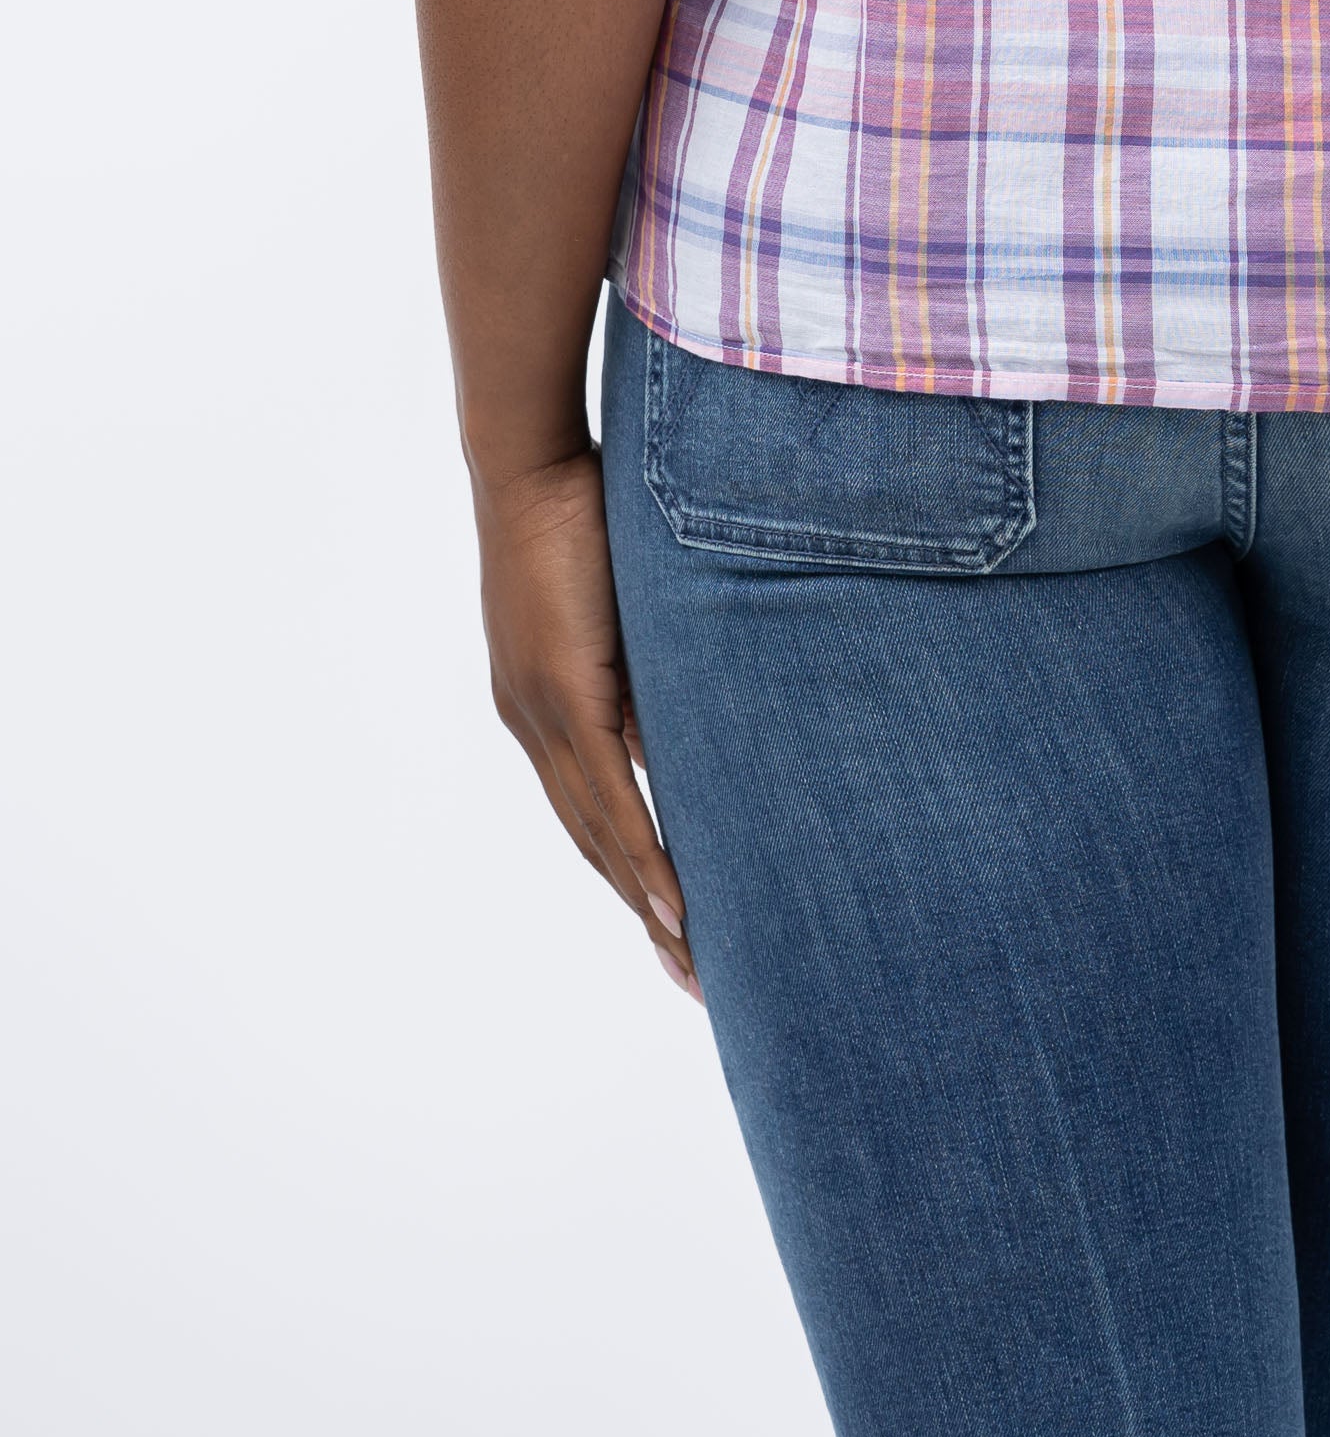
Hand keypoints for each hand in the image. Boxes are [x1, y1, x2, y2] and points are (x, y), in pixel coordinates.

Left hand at [475, 450, 695, 993]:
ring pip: (599, 837)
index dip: (629, 872)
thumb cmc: (582, 508)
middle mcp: (532, 725)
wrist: (530, 458)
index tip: (674, 926)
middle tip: (694, 978)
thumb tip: (686, 725)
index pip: (589, 811)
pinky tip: (671, 905)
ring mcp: (542, 716)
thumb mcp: (625, 604)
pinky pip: (608, 797)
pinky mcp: (564, 696)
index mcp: (540, 705)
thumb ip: (646, 670)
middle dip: (644, 915)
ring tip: (694, 961)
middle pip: (594, 843)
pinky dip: (641, 857)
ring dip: (648, 906)